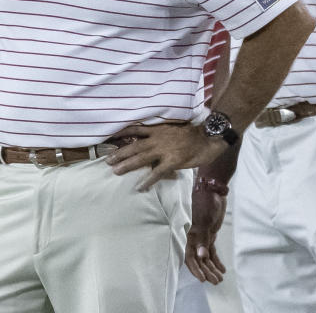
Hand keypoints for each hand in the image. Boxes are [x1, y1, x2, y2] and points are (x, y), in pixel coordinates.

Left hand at [105, 122, 226, 190]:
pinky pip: (157, 172)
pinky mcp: (173, 160)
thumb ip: (160, 135)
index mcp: (157, 130)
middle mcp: (158, 138)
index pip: (135, 129)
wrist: (208, 137)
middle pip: (134, 146)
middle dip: (120, 153)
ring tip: (116, 171)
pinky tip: (140, 186)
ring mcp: (164, 150)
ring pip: (141, 158)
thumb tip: (150, 142)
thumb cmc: (193, 134)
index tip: (109, 136)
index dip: (121, 133)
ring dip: (128, 165)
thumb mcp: (172, 129)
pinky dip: (148, 180)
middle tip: (107, 160)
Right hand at [185, 189, 226, 283]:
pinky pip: (211, 250)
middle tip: (216, 282)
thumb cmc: (205, 202)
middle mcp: (193, 238)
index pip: (190, 257)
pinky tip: (222, 268)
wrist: (212, 189)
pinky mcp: (209, 233)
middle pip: (199, 260)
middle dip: (206, 272)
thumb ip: (202, 239)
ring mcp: (202, 236)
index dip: (195, 269)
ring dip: (212, 268)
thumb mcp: (204, 221)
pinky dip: (216, 260)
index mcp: (189, 235)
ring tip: (220, 278)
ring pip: (205, 257)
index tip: (203, 280)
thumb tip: (202, 256)